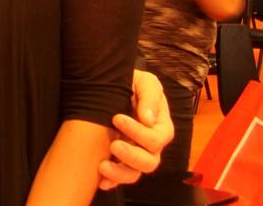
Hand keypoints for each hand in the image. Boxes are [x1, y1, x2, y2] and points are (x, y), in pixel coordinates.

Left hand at [97, 69, 173, 189]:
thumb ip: (149, 95)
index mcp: (160, 126)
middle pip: (149, 161)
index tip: (116, 118)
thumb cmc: (133, 83)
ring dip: (120, 173)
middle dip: (131, 156)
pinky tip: (102, 181)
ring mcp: (136, 155)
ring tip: (103, 166)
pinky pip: (121, 177)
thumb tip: (148, 119)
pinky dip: (112, 181)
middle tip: (113, 145)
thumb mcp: (144, 81)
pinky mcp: (121, 161)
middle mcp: (151, 145)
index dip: (138, 132)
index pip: (156, 138)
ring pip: (135, 173)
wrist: (113, 87)